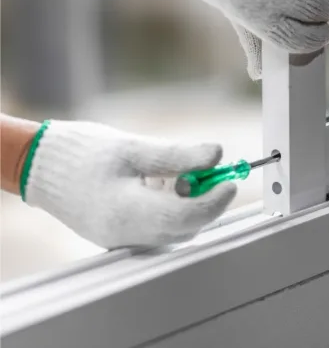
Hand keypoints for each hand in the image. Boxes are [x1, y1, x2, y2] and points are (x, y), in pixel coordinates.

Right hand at [22, 121, 236, 248]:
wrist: (39, 166)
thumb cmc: (81, 154)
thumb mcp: (134, 148)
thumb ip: (178, 155)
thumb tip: (216, 155)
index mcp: (127, 212)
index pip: (186, 218)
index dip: (214, 200)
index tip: (230, 181)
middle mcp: (126, 234)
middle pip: (184, 227)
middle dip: (204, 199)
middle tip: (210, 171)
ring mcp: (122, 238)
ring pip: (174, 229)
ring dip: (187, 202)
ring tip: (173, 173)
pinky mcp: (121, 234)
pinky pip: (159, 227)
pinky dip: (171, 207)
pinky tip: (160, 183)